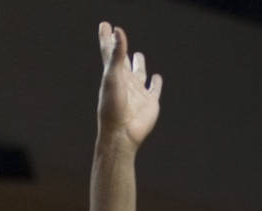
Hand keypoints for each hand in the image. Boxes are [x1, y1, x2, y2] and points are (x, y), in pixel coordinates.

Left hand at [97, 21, 161, 148]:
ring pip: (139, 73)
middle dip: (121, 49)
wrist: (123, 133)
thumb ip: (116, 54)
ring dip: (139, 64)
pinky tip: (156, 78)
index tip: (105, 25)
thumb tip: (117, 30)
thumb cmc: (113, 106)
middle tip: (119, 37)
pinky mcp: (150, 102)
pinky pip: (154, 89)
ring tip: (138, 56)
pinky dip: (156, 83)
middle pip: (122, 61)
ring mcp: (137, 92)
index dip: (107, 38)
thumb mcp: (113, 76)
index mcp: (113, 75)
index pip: (109, 51)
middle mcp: (125, 82)